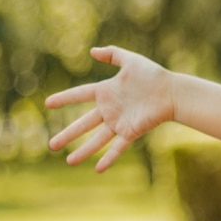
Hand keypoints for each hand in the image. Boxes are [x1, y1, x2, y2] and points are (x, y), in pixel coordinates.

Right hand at [45, 46, 174, 171]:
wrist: (172, 91)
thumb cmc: (154, 75)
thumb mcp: (131, 60)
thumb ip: (112, 54)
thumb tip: (92, 51)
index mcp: (106, 92)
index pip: (80, 95)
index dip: (65, 98)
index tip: (48, 103)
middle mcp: (110, 109)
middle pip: (84, 124)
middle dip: (68, 135)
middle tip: (52, 145)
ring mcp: (120, 122)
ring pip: (97, 140)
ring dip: (84, 151)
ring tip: (69, 162)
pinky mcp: (131, 131)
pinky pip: (118, 147)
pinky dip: (109, 158)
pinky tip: (98, 169)